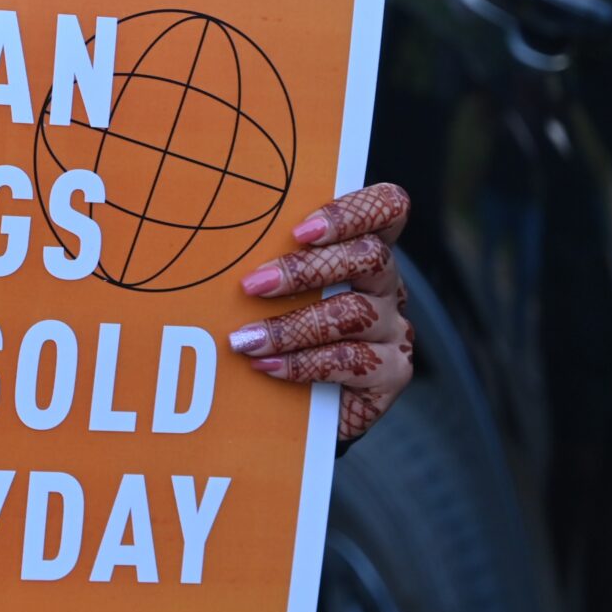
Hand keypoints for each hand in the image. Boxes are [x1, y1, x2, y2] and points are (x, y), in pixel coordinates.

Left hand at [231, 182, 415, 444]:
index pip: (387, 208)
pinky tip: (268, 366)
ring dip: (293, 326)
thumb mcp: (275, 289)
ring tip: (247, 340)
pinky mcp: (393, 372)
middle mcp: (386, 284)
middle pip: (369, 257)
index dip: (352, 212)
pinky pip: (352, 361)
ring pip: (354, 313)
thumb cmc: (281, 329)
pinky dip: (304, 364)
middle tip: (253, 285)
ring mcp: (393, 328)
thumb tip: (217, 242)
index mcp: (363, 249)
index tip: (301, 231)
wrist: (296, 403)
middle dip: (306, 270)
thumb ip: (265, 259)